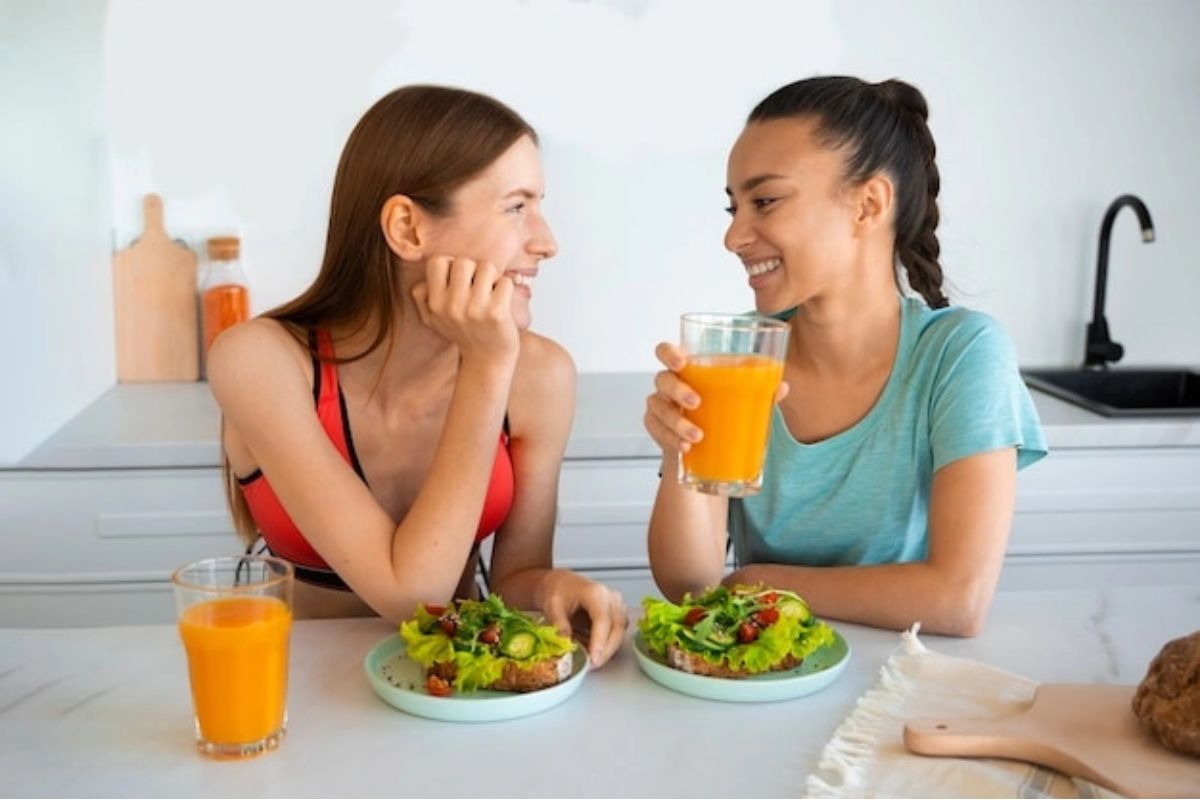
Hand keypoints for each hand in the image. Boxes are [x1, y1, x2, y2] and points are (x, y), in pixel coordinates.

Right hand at [411, 256, 518, 364]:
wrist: (487, 359)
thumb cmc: (462, 332)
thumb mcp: (432, 319)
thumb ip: (422, 298)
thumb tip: (422, 282)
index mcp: (436, 304)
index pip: (438, 262)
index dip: (451, 264)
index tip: (460, 279)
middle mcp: (453, 306)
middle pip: (463, 262)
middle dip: (474, 269)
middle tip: (478, 285)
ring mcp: (475, 309)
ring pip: (487, 267)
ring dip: (492, 277)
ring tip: (491, 292)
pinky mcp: (497, 312)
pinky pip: (505, 282)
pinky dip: (506, 287)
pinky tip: (502, 300)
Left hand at [538, 570, 626, 667]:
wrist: (561, 583)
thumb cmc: (558, 591)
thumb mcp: (552, 606)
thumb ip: (559, 623)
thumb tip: (566, 642)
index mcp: (595, 592)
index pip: (603, 620)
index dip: (599, 641)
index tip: (593, 659)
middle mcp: (611, 597)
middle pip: (617, 627)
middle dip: (606, 650)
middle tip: (592, 666)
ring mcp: (617, 605)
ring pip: (620, 632)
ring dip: (608, 649)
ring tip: (591, 661)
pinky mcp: (618, 614)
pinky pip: (618, 632)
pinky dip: (608, 644)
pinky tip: (594, 651)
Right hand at [643, 342, 789, 455]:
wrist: (704, 442)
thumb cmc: (720, 409)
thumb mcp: (741, 397)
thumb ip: (760, 390)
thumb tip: (782, 387)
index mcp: (687, 369)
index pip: (666, 351)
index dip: (669, 354)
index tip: (682, 363)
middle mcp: (669, 384)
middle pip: (662, 379)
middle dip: (678, 390)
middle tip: (697, 403)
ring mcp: (661, 406)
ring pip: (658, 408)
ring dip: (677, 423)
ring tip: (697, 436)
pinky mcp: (657, 428)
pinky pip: (656, 431)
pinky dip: (671, 439)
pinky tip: (686, 447)